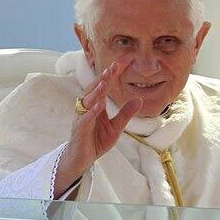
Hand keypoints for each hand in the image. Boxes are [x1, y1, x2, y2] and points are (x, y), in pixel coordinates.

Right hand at [54, 55, 141, 197]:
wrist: (82, 160)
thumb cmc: (96, 141)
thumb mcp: (116, 127)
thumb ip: (125, 114)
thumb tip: (139, 99)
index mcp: (96, 104)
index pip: (105, 84)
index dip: (114, 72)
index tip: (125, 60)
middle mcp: (87, 107)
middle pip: (95, 88)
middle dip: (104, 76)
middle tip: (115, 65)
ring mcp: (82, 118)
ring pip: (88, 100)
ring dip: (97, 90)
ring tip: (106, 80)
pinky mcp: (79, 130)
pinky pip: (85, 118)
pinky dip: (92, 111)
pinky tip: (99, 104)